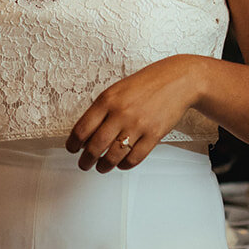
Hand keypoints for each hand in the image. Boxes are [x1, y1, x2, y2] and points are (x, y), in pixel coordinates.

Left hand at [66, 55, 202, 171]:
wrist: (177, 80)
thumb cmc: (145, 84)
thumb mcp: (116, 90)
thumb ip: (101, 109)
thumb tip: (86, 134)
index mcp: (107, 100)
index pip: (82, 128)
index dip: (73, 144)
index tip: (72, 149)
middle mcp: (121, 113)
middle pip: (95, 146)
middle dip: (86, 160)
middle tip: (84, 164)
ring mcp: (138, 125)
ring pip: (114, 155)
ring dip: (104, 166)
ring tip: (101, 167)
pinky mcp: (154, 135)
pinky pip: (135, 158)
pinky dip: (125, 165)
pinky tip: (121, 164)